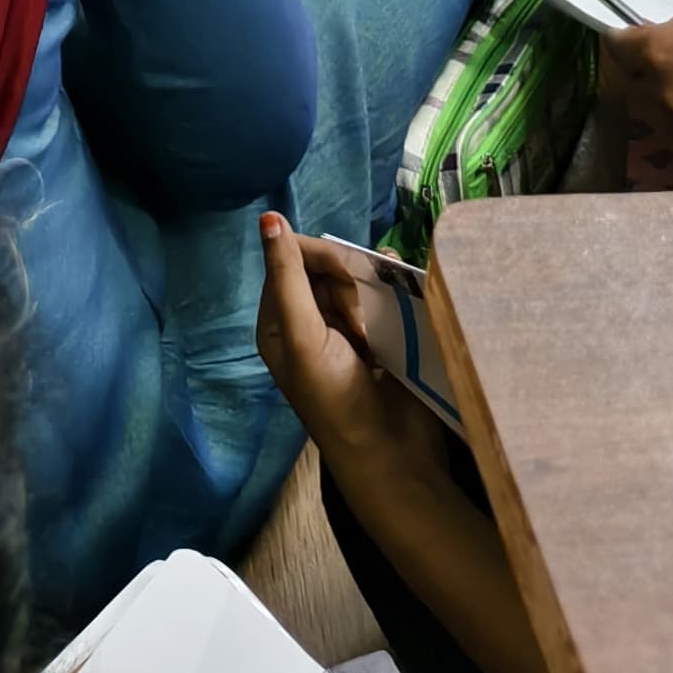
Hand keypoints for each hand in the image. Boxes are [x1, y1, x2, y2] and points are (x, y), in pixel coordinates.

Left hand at [254, 217, 446, 495]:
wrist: (392, 457)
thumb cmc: (337, 399)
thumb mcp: (303, 338)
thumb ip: (288, 277)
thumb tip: (267, 216)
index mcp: (279, 322)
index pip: (290, 260)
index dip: (318, 256)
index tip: (346, 275)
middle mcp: (308, 323)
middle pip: (325, 268)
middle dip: (347, 275)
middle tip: (362, 311)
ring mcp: (346, 333)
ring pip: (356, 282)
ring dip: (372, 285)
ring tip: (385, 312)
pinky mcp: (381, 342)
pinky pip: (383, 300)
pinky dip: (393, 292)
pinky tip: (406, 292)